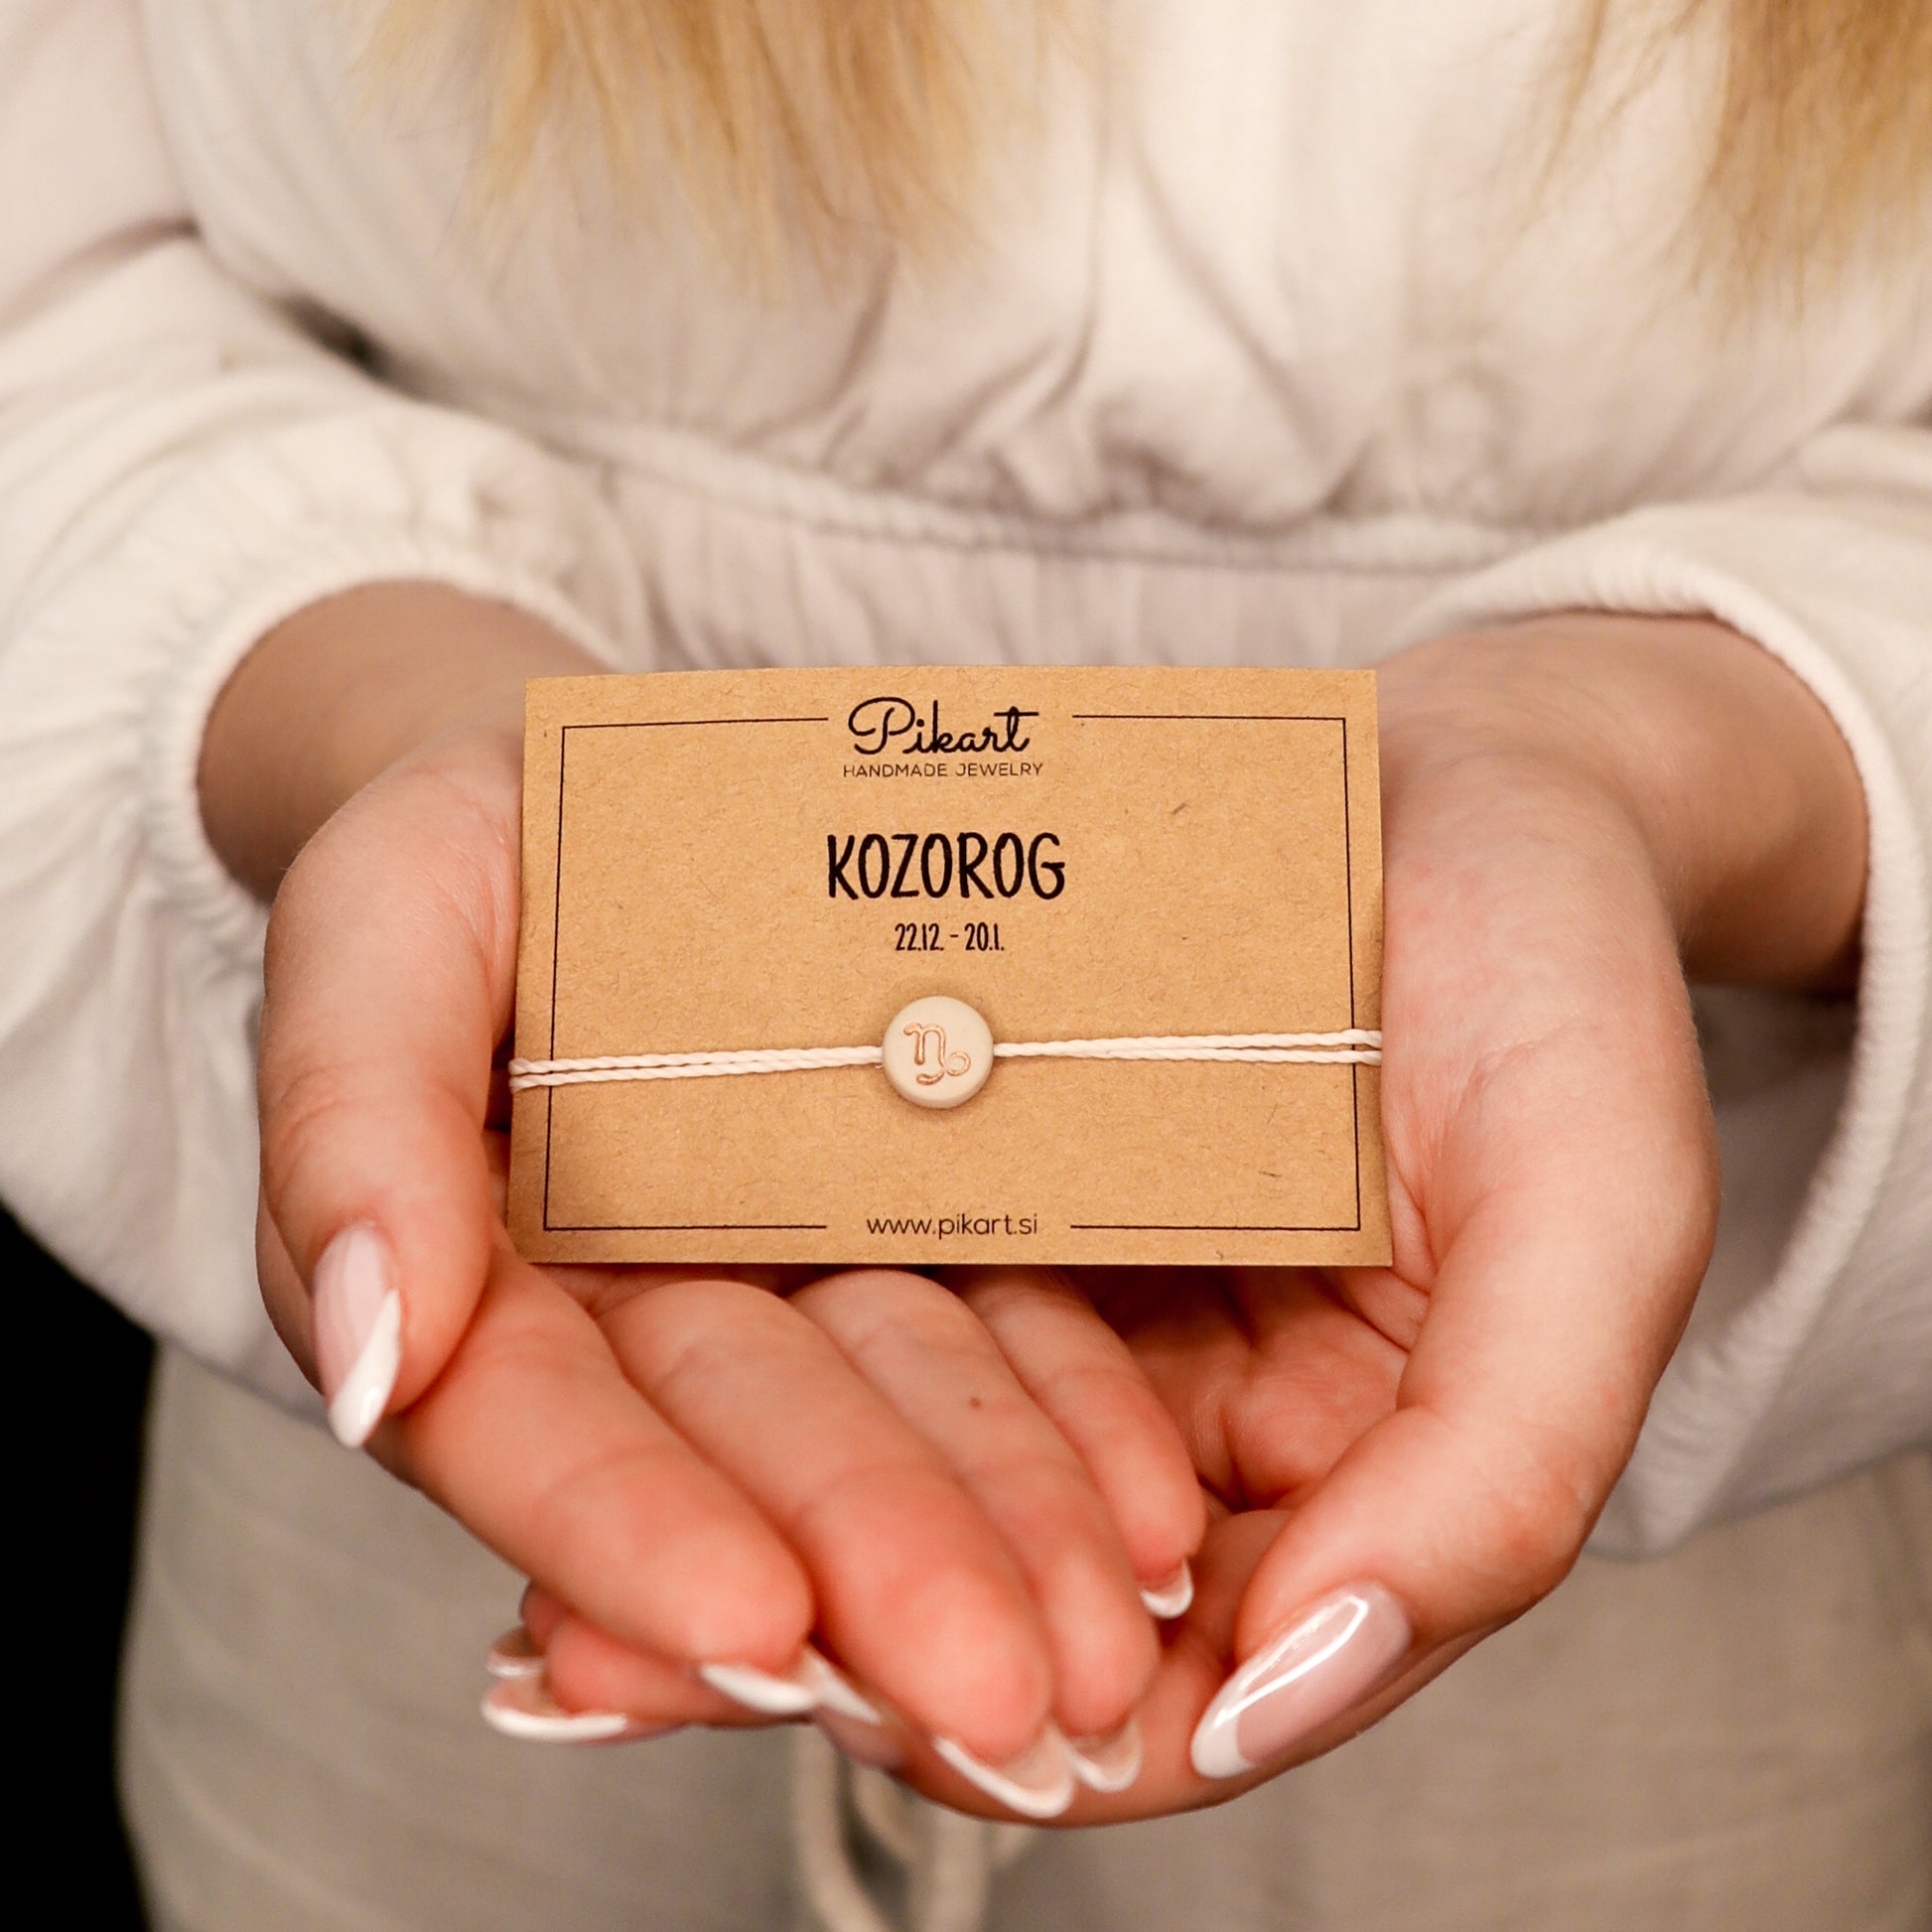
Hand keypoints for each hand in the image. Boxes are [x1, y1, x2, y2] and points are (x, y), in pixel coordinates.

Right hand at [204, 586, 1204, 1800]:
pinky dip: (1073, 1436)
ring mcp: (792, 1284)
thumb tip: (366, 1348)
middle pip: (748, 1455)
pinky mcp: (920, 1234)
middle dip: (862, 1574)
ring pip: (893, 1428)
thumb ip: (350, 1110)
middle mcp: (641, 1316)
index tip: (748, 1618)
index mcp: (478, 1275)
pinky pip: (1001, 1341)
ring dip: (996, 1547)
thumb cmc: (486, 833)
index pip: (530, 1421)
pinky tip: (1154, 1519)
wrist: (644, 783)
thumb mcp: (389, 912)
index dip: (625, 1526)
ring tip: (1102, 1645)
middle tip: (990, 1690)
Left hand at [480, 613, 1866, 1822]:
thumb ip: (1495, 1479)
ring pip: (899, 1466)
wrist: (1466, 771)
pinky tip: (610, 1376)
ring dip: (735, 1530)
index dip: (1017, 1735)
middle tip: (599, 1669)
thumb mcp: (1594, 1220)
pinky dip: (749, 1360)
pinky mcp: (998, 1189)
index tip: (838, 1697)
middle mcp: (1189, 1432)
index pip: (1176, 1691)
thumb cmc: (1556, 977)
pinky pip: (864, 1300)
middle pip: (997, 1595)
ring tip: (563, 1587)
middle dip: (809, 1637)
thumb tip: (1266, 1694)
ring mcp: (1084, 1313)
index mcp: (1341, 1485)